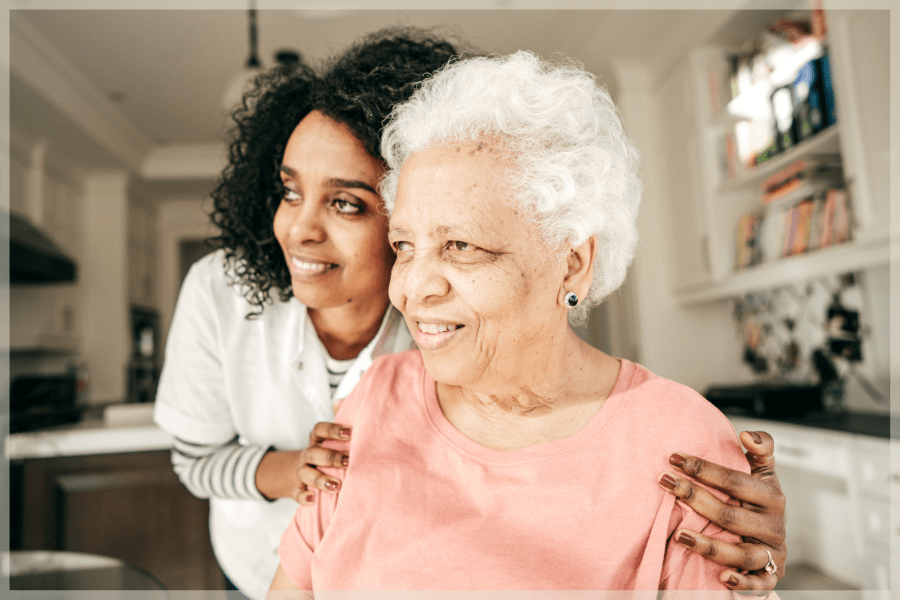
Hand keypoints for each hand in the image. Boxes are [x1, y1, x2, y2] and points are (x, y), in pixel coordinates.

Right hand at [293, 421, 350, 504]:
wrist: (300, 470)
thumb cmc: (324, 451)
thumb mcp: (330, 437)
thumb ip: (339, 419)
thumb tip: (340, 401)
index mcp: (316, 439)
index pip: (319, 430)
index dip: (333, 430)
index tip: (349, 433)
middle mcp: (308, 454)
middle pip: (314, 453)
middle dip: (331, 458)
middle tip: (348, 461)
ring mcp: (301, 471)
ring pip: (306, 473)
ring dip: (320, 479)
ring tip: (336, 485)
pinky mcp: (297, 488)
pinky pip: (296, 492)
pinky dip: (303, 496)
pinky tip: (312, 499)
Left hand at [658, 430, 785, 592]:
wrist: (772, 536)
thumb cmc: (758, 499)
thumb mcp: (763, 473)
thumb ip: (761, 450)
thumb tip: (747, 435)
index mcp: (772, 497)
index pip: (735, 481)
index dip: (704, 469)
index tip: (673, 458)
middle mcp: (774, 526)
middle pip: (731, 515)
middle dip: (696, 499)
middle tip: (665, 483)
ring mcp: (772, 553)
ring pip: (742, 553)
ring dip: (709, 546)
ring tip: (679, 535)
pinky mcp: (770, 577)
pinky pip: (759, 585)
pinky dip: (743, 583)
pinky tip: (722, 577)